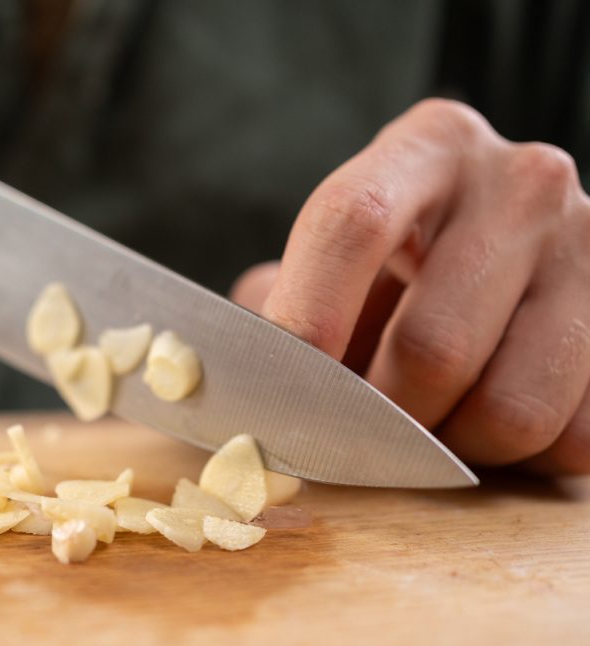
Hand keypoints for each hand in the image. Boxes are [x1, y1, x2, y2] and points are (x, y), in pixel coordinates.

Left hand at [232, 99, 589, 475]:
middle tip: (357, 431)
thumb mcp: (330, 259)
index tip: (278, 395)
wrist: (505, 258)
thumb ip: (281, 306)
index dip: (306, 319)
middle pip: (432, 347)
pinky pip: (572, 439)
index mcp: (427, 146)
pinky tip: (489, 418)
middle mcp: (522, 182)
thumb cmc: (393, 266)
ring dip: (451, 448)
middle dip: (379, 420)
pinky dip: (518, 459)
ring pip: (509, 410)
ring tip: (429, 423)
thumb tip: (224, 382)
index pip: (352, 225)